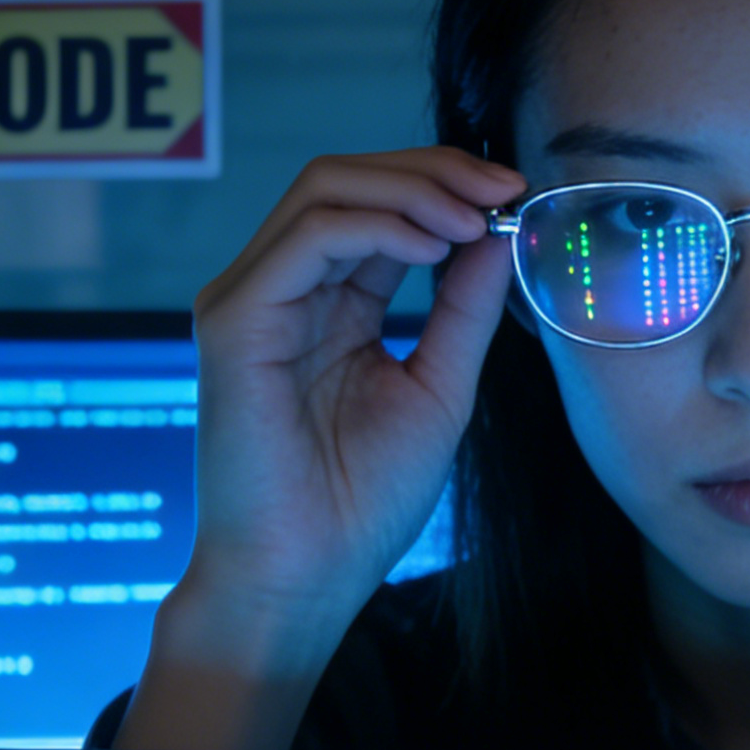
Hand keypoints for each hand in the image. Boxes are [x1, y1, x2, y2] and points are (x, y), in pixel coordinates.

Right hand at [179, 145, 522, 661]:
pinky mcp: (234, 318)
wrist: (304, 579)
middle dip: (434, 170)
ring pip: (324, 189)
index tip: (515, 193)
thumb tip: (498, 233)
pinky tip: (434, 248)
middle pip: (347, 180)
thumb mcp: (436, 388)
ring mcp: (251, 298)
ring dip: (412, 190)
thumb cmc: (362, 503)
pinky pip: (309, 237)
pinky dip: (380, 226)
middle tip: (502, 186)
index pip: (378, 209)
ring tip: (475, 219)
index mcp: (326, 305)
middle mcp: (282, 290)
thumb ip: (462, 309)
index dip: (446, 186)